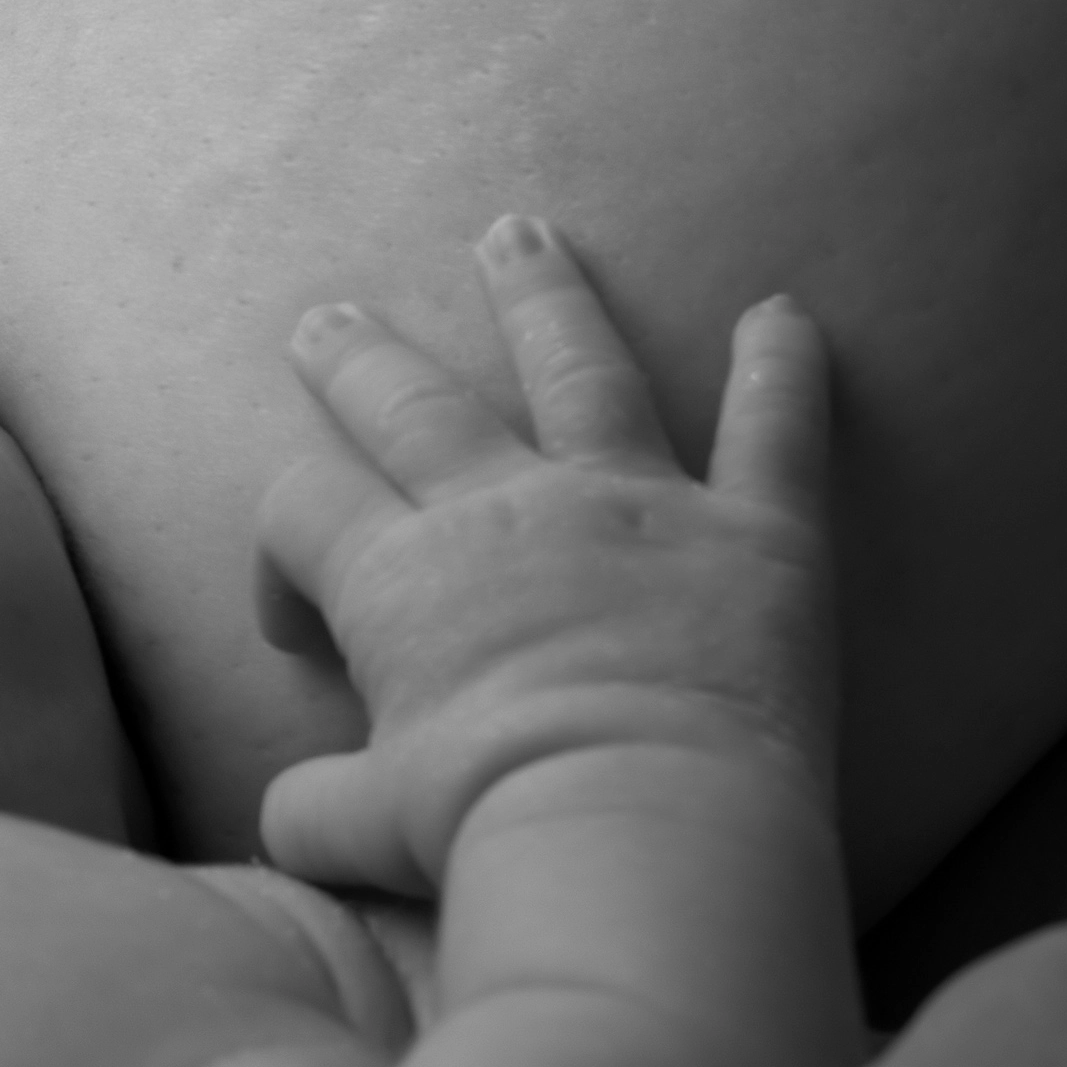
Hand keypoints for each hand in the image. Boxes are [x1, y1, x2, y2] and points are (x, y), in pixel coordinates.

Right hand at [254, 215, 832, 896]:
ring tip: (517, 234)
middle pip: (413, 407)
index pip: (303, 512)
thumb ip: (315, 808)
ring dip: (543, 298)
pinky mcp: (754, 532)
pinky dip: (786, 368)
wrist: (637, 826)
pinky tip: (786, 312)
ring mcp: (632, 505)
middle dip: (362, 361)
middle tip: (328, 319)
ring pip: (579, 369)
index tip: (297, 621)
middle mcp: (502, 513)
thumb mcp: (363, 831)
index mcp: (398, 582)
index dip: (281, 554)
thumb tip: (292, 817)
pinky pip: (776, 428)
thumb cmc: (489, 831)